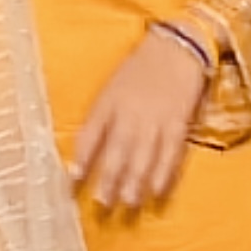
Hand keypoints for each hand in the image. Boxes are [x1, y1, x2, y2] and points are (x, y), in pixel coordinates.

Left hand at [71, 29, 206, 208]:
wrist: (177, 46)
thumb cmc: (140, 67)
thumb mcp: (112, 87)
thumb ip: (100, 117)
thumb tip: (85, 150)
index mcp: (109, 102)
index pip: (90, 135)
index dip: (81, 159)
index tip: (72, 181)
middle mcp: (130, 113)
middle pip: (118, 150)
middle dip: (109, 178)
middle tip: (102, 204)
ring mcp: (155, 119)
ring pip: (144, 156)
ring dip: (136, 182)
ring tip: (129, 203)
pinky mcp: (178, 123)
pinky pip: (171, 153)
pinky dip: (164, 174)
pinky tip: (158, 192)